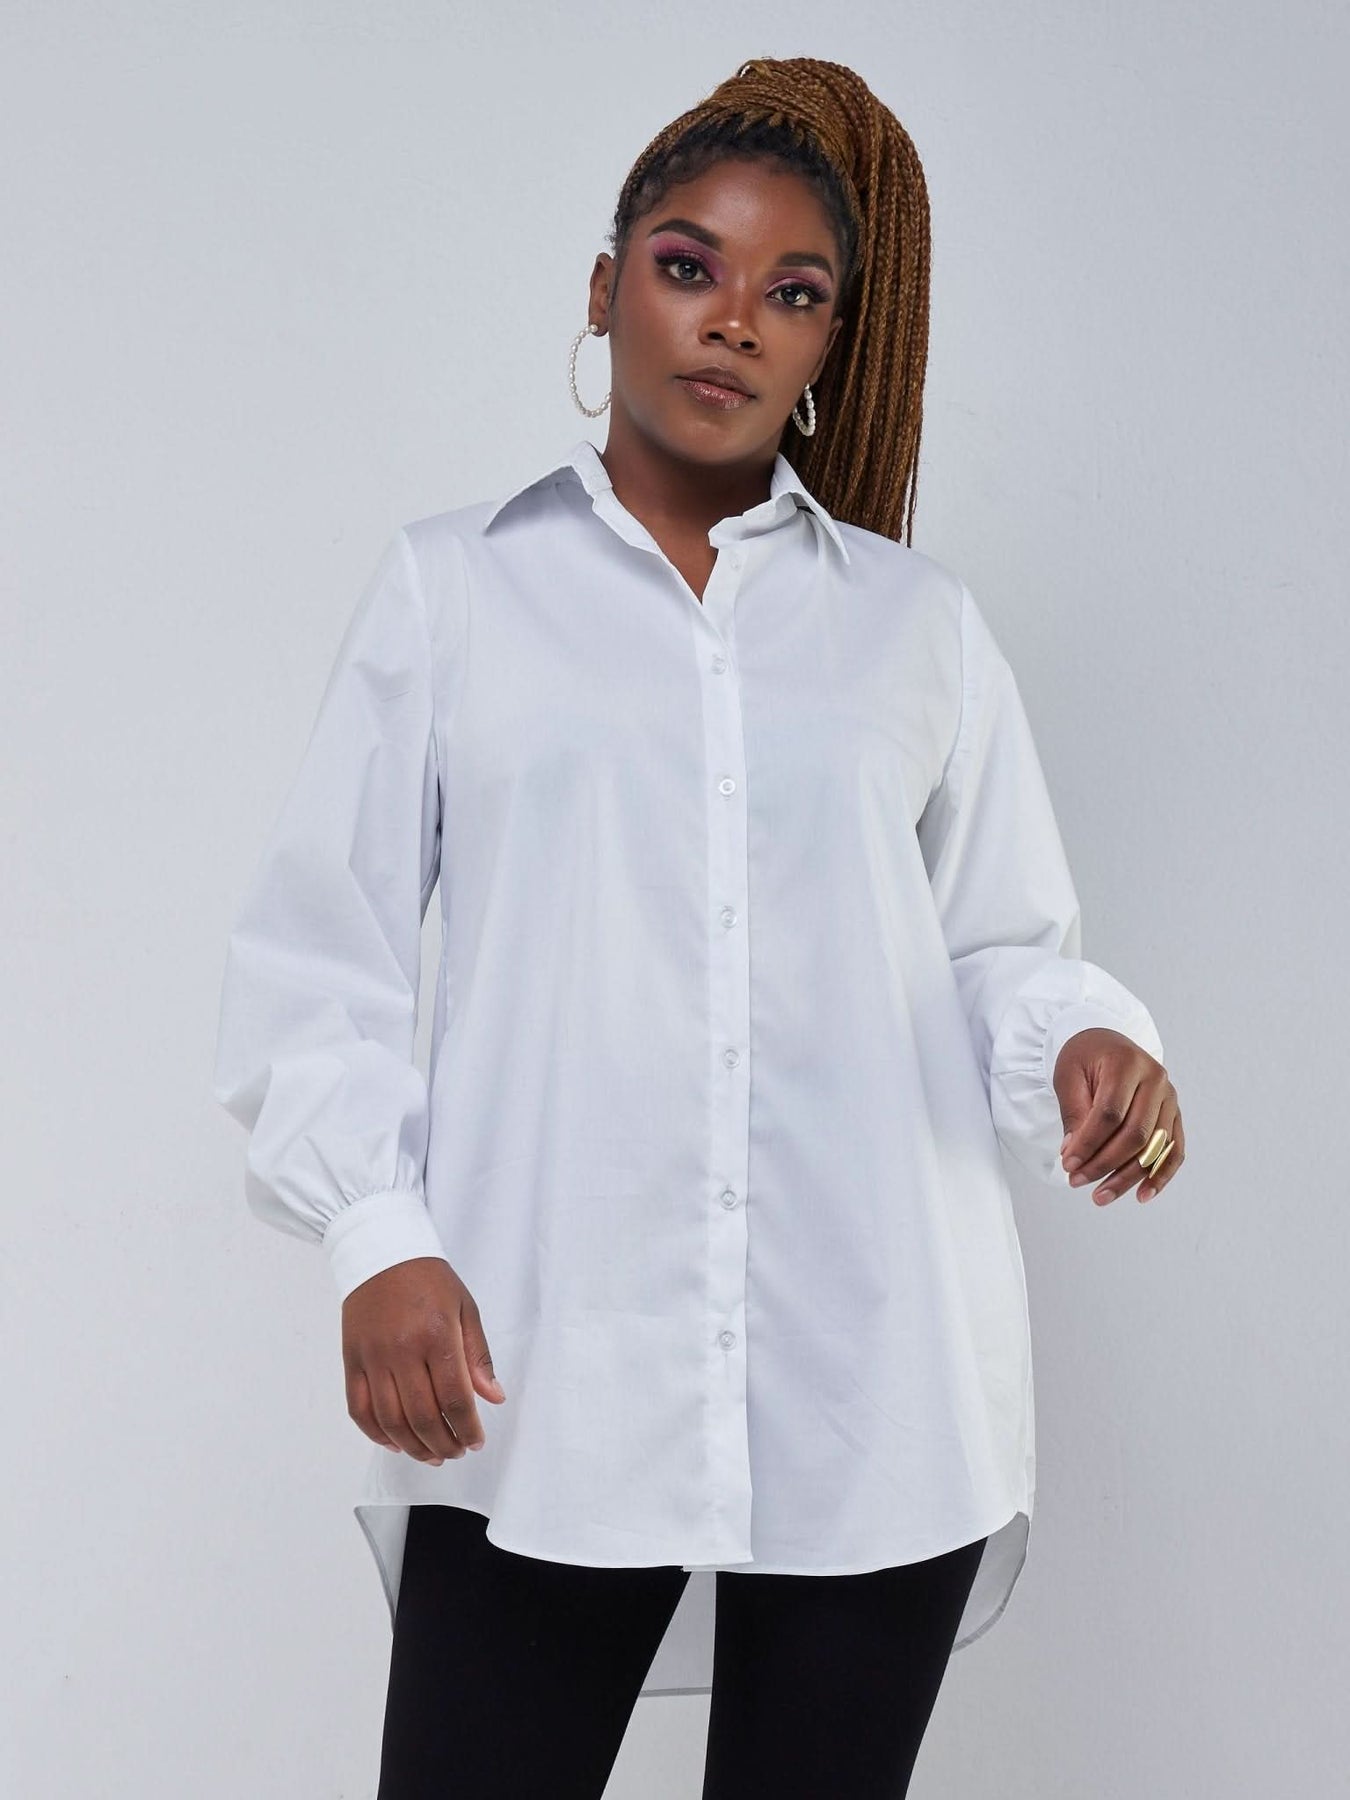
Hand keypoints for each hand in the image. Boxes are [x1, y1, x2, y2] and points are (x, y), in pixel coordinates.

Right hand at [341, 1256, 505, 1462]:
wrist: (381, 1251)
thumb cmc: (429, 1279)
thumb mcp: (465, 1308)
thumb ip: (478, 1356)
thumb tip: (494, 1398)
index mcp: (436, 1335)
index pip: (455, 1398)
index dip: (467, 1428)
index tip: (476, 1441)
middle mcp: (402, 1350)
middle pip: (422, 1417)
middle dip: (443, 1444)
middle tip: (456, 1452)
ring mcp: (373, 1357)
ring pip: (391, 1420)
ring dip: (413, 1447)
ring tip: (431, 1454)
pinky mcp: (351, 1359)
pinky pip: (359, 1409)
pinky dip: (377, 1434)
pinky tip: (396, 1442)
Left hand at [1054, 1028, 1184, 1205]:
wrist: (1106, 1044)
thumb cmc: (1085, 1059)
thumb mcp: (1069, 1077)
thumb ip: (1074, 1114)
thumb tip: (1074, 1155)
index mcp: (1127, 1063)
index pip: (1110, 1112)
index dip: (1088, 1143)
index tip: (1068, 1164)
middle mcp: (1156, 1079)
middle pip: (1135, 1133)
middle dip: (1105, 1164)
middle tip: (1076, 1182)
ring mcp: (1170, 1098)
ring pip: (1154, 1147)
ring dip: (1128, 1177)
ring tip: (1101, 1196)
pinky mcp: (1175, 1114)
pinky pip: (1174, 1150)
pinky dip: (1160, 1175)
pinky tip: (1142, 1195)